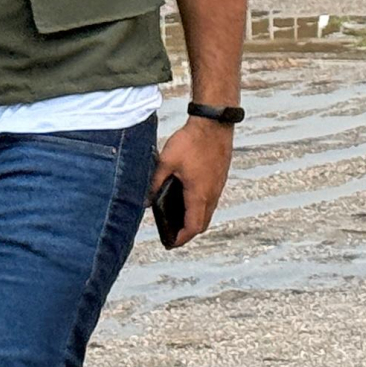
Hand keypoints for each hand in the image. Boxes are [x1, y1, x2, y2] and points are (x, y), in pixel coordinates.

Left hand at [150, 116, 236, 247]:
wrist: (214, 123)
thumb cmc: (191, 141)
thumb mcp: (166, 162)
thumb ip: (155, 183)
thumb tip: (145, 201)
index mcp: (199, 194)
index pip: (193, 226)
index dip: (182, 238)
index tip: (171, 243)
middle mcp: (212, 193)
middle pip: (203, 223)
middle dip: (188, 232)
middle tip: (173, 235)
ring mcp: (218, 185)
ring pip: (209, 211)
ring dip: (196, 219)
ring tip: (179, 219)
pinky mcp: (220, 177)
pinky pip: (212, 199)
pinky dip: (201, 207)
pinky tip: (188, 198)